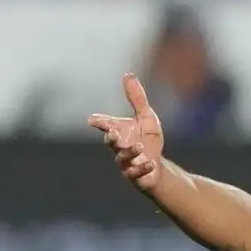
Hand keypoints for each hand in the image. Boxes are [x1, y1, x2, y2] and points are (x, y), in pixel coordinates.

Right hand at [88, 73, 165, 191]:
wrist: (156, 168)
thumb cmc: (148, 140)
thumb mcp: (146, 117)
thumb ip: (137, 98)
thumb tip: (128, 74)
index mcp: (118, 131)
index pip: (106, 125)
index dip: (100, 122)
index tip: (94, 120)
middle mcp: (118, 147)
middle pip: (111, 142)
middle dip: (111, 138)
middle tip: (113, 133)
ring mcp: (125, 163)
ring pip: (122, 158)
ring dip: (129, 152)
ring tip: (139, 146)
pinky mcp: (135, 176)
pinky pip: (136, 174)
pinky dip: (143, 168)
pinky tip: (150, 163)